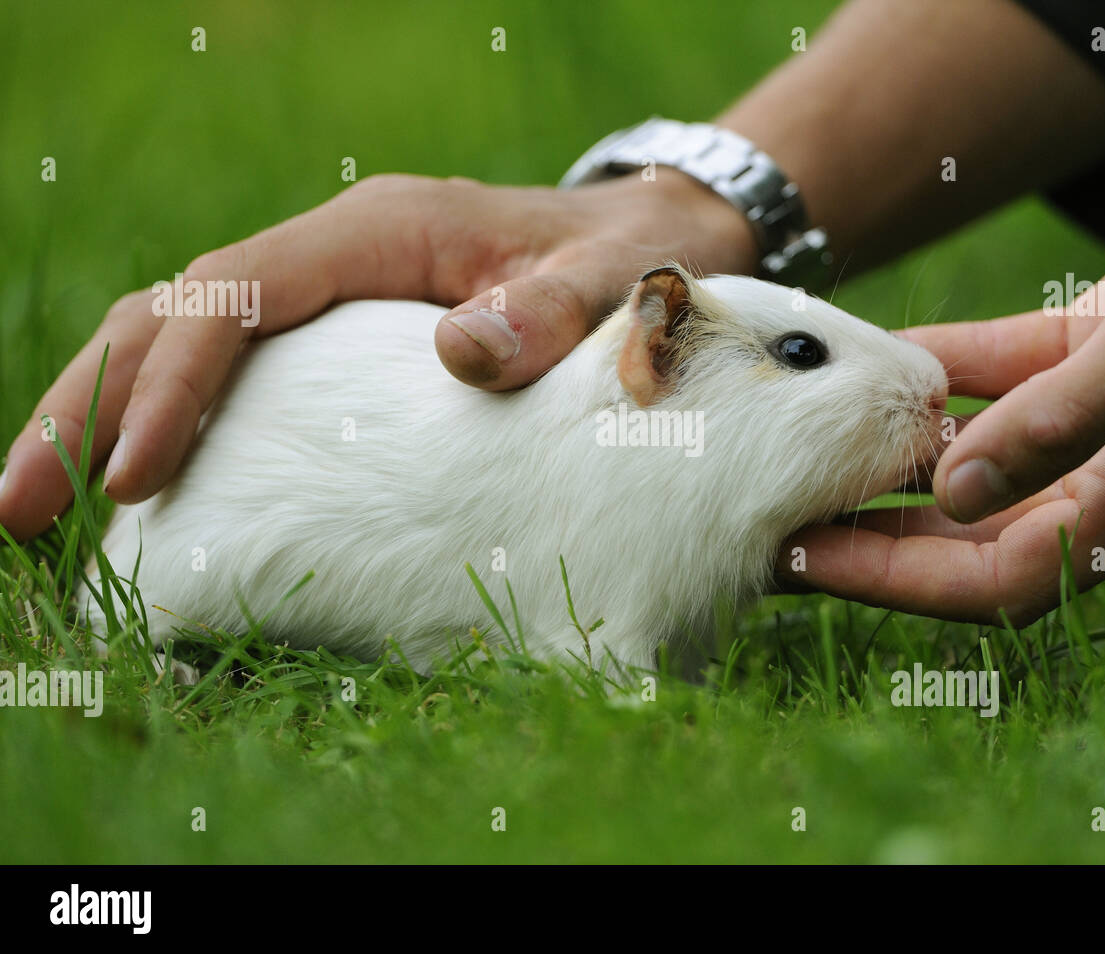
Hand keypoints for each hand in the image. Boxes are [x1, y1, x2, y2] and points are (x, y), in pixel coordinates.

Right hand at [0, 169, 754, 539]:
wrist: (650, 240)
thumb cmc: (631, 261)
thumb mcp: (615, 281)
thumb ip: (556, 312)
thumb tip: (463, 357)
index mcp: (379, 231)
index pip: (238, 292)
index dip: (176, 381)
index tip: (133, 478)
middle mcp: (334, 253)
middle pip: (172, 311)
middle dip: (86, 405)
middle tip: (13, 513)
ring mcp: (327, 292)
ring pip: (178, 336)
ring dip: (98, 415)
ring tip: (33, 511)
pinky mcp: (335, 335)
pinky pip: (227, 368)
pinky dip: (165, 421)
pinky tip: (131, 489)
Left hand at [782, 76, 1104, 624]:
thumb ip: (1062, 419)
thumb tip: (955, 494)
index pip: (1003, 577)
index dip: (896, 580)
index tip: (805, 559)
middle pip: (978, 536)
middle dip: (880, 541)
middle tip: (782, 527)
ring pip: (984, 459)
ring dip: (899, 463)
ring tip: (807, 460)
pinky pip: (1002, 372)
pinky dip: (942, 373)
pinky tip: (874, 363)